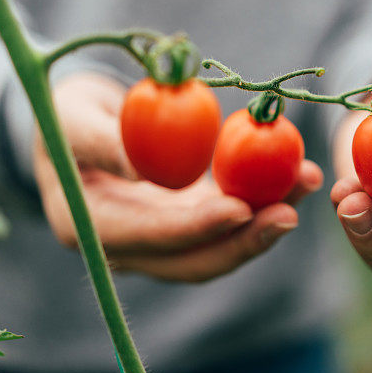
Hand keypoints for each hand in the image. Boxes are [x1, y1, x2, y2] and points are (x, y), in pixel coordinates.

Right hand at [33, 73, 322, 282]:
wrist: (72, 123)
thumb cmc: (65, 113)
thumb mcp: (72, 116)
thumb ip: (103, 142)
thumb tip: (146, 172)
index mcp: (88, 226)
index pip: (148, 237)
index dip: (195, 228)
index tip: (241, 208)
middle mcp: (126, 246)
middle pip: (192, 259)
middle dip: (245, 240)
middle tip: (290, 213)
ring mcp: (159, 238)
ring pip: (218, 244)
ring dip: (265, 219)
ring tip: (307, 182)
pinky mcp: (184, 221)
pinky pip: (226, 219)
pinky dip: (262, 199)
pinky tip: (296, 175)